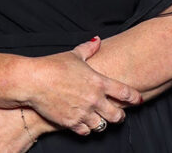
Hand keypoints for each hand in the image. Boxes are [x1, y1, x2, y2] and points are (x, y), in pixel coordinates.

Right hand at [24, 36, 140, 135]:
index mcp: (98, 81)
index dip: (134, 97)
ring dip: (101, 122)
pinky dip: (86, 128)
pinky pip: (86, 132)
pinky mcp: (72, 123)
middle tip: (116, 113)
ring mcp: (84, 112)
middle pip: (117, 115)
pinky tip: (83, 122)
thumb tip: (97, 40)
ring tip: (97, 117)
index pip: (125, 93)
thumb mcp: (73, 55)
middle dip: (119, 115)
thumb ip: (88, 49)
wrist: (33, 81)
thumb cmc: (52, 66)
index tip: (137, 100)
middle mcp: (94, 99)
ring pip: (102, 126)